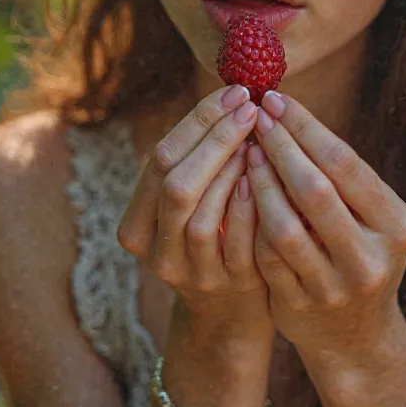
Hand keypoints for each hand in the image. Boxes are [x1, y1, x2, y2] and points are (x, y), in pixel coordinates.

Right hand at [116, 85, 274, 343]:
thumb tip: (232, 92)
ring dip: (231, 168)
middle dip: (215, 138)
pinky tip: (268, 174)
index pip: (160, 160)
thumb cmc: (217, 239)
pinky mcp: (230, 286)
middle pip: (176, 183)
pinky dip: (251, 203)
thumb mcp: (194, 206)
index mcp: (137, 226)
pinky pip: (239, 241)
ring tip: (259, 135)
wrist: (231, 314)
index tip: (233, 92)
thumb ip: (199, 163)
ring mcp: (192, 273)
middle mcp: (157, 252)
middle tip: (249, 105)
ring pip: (201, 214)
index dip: (198, 122)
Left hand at [245, 93, 405, 361]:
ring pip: (284, 225)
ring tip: (245, 151)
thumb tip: (288, 111)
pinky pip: (265, 255)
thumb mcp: (369, 217)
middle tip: (255, 116)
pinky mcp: (299, 306)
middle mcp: (370, 257)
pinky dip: (250, 219)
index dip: (306, 128)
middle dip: (280, 147)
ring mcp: (334, 287)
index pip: (345, 163)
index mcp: (396, 224)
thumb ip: (340, 176)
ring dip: (260, 182)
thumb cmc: (357, 251)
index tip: (275, 100)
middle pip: (315, 190)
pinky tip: (238, 191)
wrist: (355, 337)